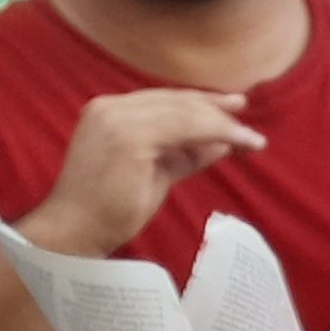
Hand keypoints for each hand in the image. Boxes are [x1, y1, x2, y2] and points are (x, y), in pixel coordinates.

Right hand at [21, 89, 267, 255]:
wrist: (76, 230)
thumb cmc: (110, 208)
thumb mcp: (155, 174)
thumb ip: (183, 155)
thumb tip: (220, 143)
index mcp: (109, 112)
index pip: (164, 101)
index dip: (201, 103)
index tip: (233, 108)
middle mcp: (110, 108)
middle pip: (176, 102)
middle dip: (217, 110)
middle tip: (249, 119)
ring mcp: (118, 119)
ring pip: (185, 113)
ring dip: (224, 125)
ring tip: (253, 141)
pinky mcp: (130, 137)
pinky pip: (185, 128)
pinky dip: (215, 133)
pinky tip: (237, 142)